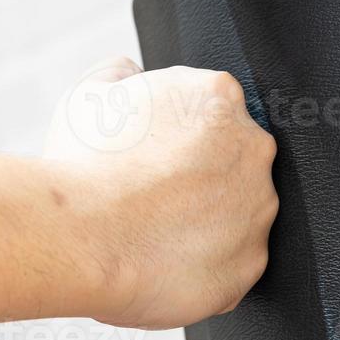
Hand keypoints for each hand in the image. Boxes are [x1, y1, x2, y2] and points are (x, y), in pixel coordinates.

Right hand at [45, 58, 277, 329]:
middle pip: (231, 158)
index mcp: (217, 97)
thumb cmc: (81, 165)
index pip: (207, 107)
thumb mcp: (87, 95)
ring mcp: (257, 210)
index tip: (147, 151)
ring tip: (150, 230)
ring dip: (202, 219)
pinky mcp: (249, 264)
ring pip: (235, 213)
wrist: (82, 238)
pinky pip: (228, 263)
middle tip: (148, 191)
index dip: (172, 131)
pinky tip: (159, 259)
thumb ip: (118, 74)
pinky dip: (199, 264)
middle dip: (196, 173)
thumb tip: (128, 74)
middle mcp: (252, 149)